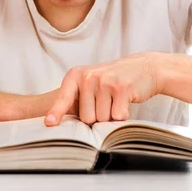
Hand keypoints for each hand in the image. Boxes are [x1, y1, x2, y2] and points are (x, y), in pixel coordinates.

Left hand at [44, 52, 163, 125]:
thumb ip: (76, 99)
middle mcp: (88, 76)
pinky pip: (117, 117)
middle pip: (86, 118)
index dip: (56, 112)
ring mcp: (104, 81)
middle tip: (107, 101)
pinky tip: (126, 101)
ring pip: (102, 119)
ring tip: (116, 99)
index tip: (49, 123)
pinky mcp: (121, 88)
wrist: (143, 68)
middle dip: (98, 117)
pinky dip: (123, 115)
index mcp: (76, 75)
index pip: (63, 98)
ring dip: (111, 116)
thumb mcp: (90, 83)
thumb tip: (59, 122)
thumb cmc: (113, 80)